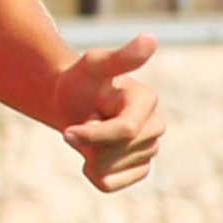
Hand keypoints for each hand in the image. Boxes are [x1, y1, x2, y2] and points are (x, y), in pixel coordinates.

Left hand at [53, 34, 163, 191]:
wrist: (69, 101)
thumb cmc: (79, 81)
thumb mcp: (92, 66)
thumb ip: (120, 58)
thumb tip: (151, 38)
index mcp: (146, 100)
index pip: (125, 131)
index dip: (92, 133)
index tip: (68, 130)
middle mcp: (155, 126)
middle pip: (116, 152)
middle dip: (89, 141)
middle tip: (82, 123)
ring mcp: (149, 150)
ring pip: (111, 169)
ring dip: (89, 154)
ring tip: (89, 133)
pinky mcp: (139, 169)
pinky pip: (110, 184)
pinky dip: (93, 172)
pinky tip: (91, 154)